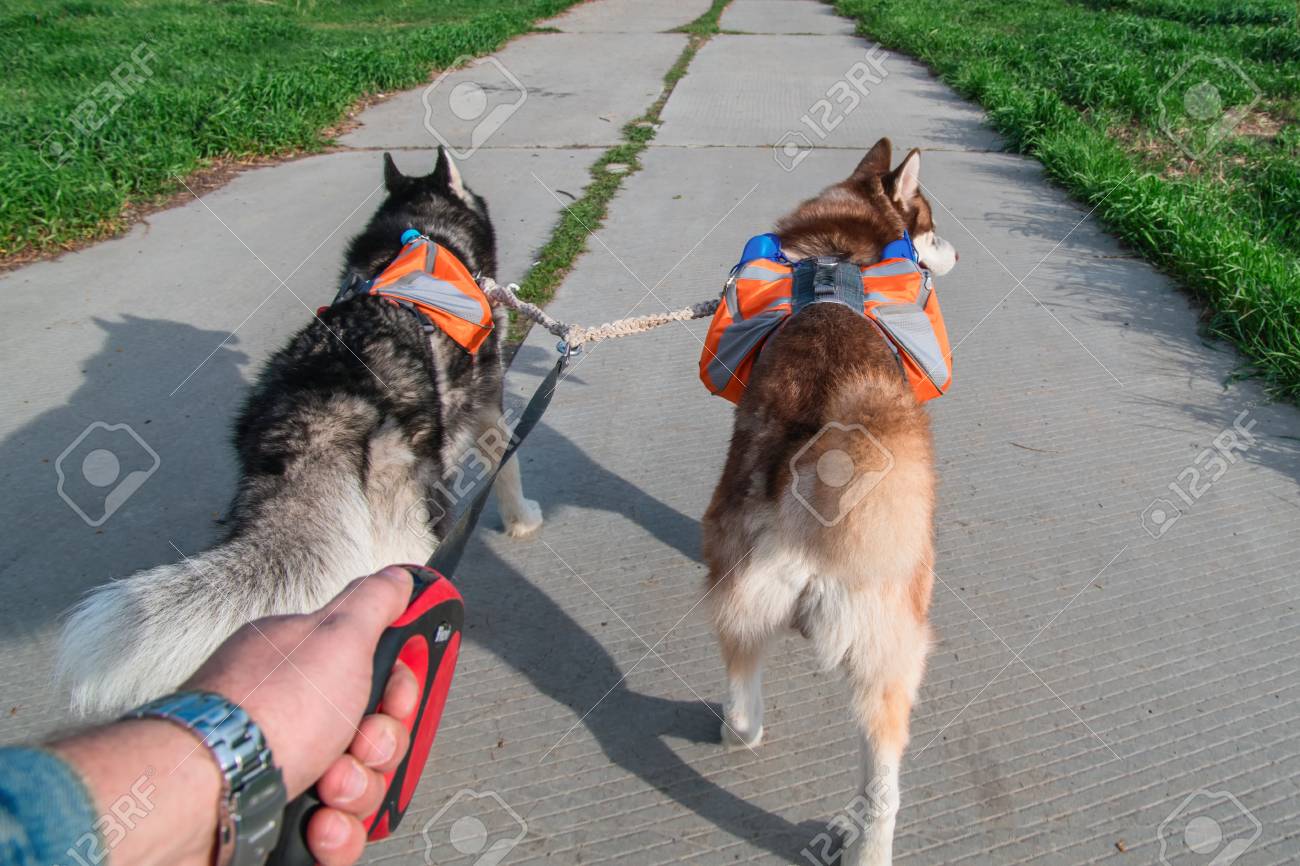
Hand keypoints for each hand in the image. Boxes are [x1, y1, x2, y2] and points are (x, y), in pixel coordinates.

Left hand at [185, 565, 419, 865]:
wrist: (202, 797)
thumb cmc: (261, 714)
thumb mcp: (336, 636)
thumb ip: (373, 602)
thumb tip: (397, 576)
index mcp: (306, 664)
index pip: (380, 672)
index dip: (399, 690)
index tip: (394, 697)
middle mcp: (294, 714)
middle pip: (375, 733)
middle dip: (379, 747)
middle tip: (356, 744)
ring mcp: (286, 766)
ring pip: (360, 785)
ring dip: (357, 792)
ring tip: (327, 787)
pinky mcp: (278, 818)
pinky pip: (335, 831)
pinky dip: (335, 832)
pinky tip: (316, 822)